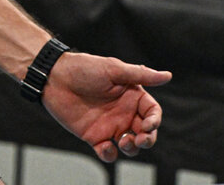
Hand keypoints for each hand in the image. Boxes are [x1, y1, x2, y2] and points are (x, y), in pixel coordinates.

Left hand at [42, 52, 172, 162]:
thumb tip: (168, 75)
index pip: (152, 112)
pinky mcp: (94, 137)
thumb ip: (141, 75)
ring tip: (124, 141)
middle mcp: (124, 112)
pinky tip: (105, 145)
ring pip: (130, 146)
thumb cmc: (85, 68)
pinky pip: (108, 152)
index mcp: (132, 96)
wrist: (55, 78)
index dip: (154, 121)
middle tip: (140, 139)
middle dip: (148, 139)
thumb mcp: (114, 69)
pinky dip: (110, 154)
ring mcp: (110, 126)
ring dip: (132, 149)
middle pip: (145, 132)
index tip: (147, 125)